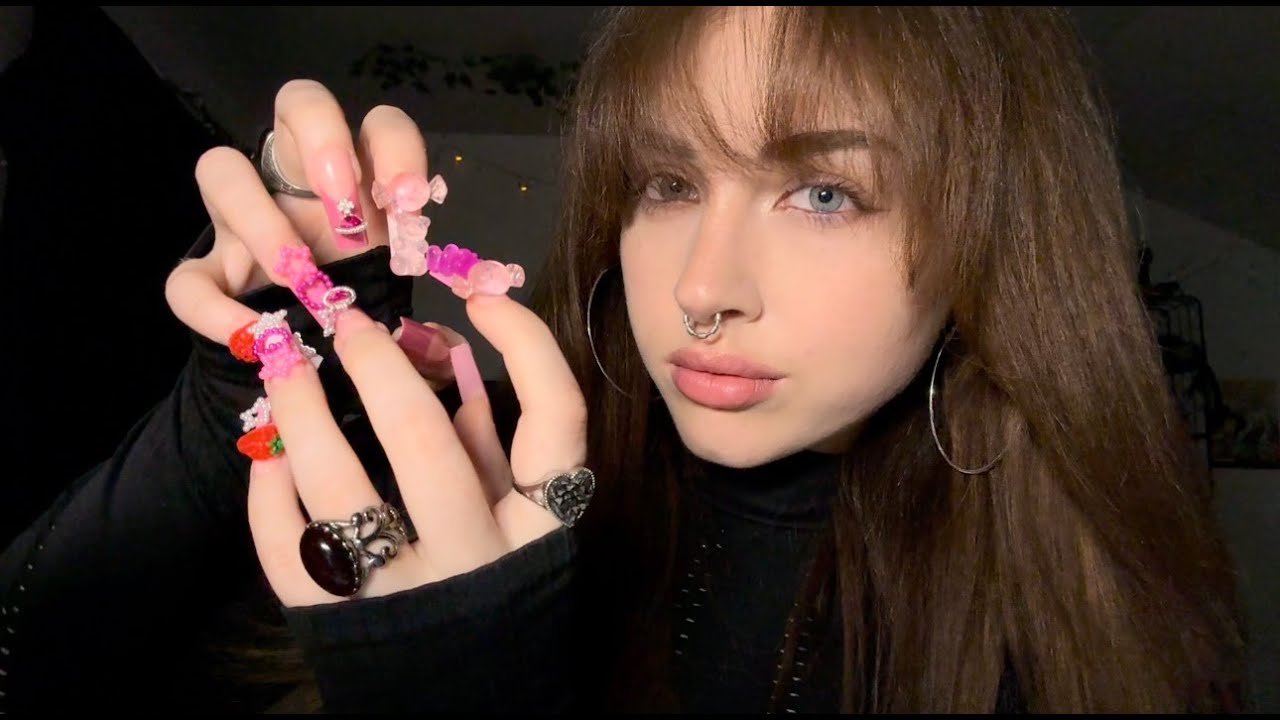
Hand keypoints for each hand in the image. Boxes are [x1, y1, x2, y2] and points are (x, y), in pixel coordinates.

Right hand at [164, 79, 454, 387]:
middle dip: (324, 144)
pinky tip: (261, 336)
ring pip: (221, 168)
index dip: (395, 148)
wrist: (316, 366)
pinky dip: (218, 310)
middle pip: (299, 103)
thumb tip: (445, 326)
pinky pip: (186, 279)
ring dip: (263, 222)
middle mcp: (297, 180)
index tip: (409, 200)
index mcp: (359, 180)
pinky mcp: (208, 275)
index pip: (379, 126)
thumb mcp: (398, 298)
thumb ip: (413, 290)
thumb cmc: (366, 312)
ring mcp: (242, 221)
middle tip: (348, 214)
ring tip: (302, 281)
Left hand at [247, 297, 587, 605]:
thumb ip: (495, 446)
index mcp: (539, 527)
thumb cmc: (498, 595)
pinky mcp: (343, 625)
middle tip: (347, 324)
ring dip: (302, 415)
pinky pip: (291, 552)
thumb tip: (452, 355)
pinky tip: (270, 457)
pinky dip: (270, 495)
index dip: (524, 343)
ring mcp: (406, 596)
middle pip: (425, 444)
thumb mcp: (519, 522)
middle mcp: (478, 560)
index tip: (480, 295)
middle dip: (378, 366)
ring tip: (282, 368)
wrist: (472, 705)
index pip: (554, 417)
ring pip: (340, 494)